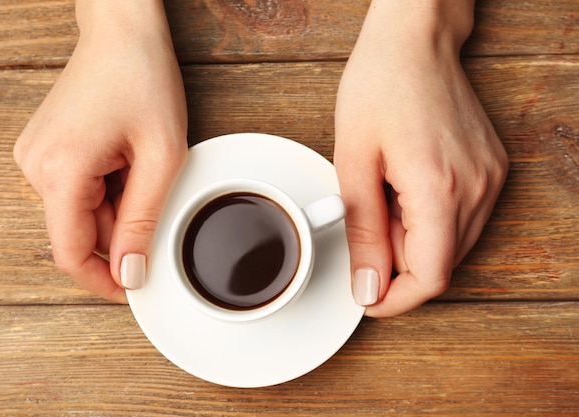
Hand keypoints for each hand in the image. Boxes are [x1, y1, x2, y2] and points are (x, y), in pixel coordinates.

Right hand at [13, 0, 186, 302]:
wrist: (122, 33)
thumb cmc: (143, 79)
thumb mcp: (161, 158)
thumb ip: (144, 221)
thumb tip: (131, 273)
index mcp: (60, 171)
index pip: (70, 253)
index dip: (102, 279)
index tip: (132, 288)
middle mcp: (36, 166)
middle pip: (78, 233)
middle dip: (121, 230)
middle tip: (155, 196)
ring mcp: (36, 157)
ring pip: (80, 213)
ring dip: (117, 206)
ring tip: (140, 166)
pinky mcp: (45, 150)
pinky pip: (76, 192)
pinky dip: (106, 190)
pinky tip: (125, 160)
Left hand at [334, 0, 507, 316]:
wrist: (414, 41)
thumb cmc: (380, 86)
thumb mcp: (354, 162)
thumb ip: (363, 233)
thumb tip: (368, 286)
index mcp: (439, 188)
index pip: (429, 277)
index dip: (396, 299)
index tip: (368, 297)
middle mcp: (477, 188)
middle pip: (439, 264)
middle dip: (396, 260)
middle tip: (366, 219)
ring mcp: (490, 179)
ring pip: (451, 245)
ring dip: (412, 239)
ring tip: (385, 193)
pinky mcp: (492, 171)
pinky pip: (461, 220)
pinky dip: (429, 219)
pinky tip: (406, 186)